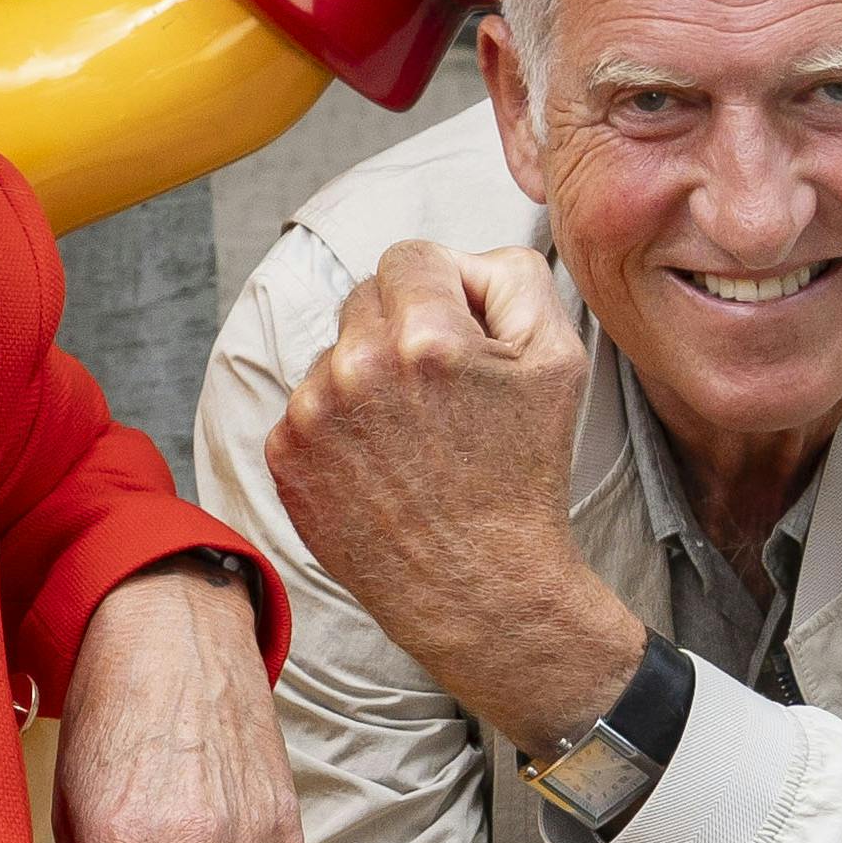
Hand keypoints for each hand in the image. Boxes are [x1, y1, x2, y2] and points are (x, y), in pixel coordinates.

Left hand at [264, 243, 639, 752]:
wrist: (479, 586)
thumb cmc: (524, 475)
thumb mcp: (558, 360)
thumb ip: (514, 276)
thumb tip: (464, 258)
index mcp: (425, 338)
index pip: (412, 256)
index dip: (445, 288)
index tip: (462, 333)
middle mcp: (356, 368)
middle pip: (366, 296)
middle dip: (404, 326)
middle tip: (444, 388)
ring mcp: (310, 413)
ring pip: (336, 350)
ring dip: (369, 374)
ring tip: (414, 434)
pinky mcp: (283, 453)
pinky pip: (308, 402)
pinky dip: (338, 421)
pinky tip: (381, 461)